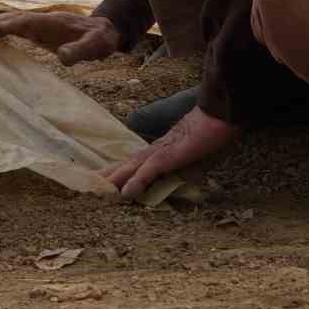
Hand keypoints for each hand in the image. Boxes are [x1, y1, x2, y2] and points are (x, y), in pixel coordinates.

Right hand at [0, 11, 121, 65]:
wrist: (105, 30)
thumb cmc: (100, 40)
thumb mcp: (96, 46)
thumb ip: (80, 51)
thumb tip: (62, 57)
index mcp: (54, 23)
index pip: (28, 22)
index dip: (10, 25)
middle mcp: (45, 21)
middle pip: (17, 18)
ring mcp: (42, 25)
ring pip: (16, 21)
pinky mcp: (42, 31)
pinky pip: (20, 28)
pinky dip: (5, 28)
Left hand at [105, 106, 240, 200]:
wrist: (219, 116)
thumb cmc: (211, 133)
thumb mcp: (198, 155)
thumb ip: (190, 167)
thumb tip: (189, 177)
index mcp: (162, 149)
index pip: (135, 162)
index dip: (120, 170)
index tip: (105, 178)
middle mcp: (156, 150)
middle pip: (127, 164)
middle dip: (108, 175)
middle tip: (88, 184)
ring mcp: (161, 152)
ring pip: (132, 167)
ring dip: (114, 179)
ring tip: (97, 189)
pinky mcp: (169, 155)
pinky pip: (149, 170)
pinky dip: (136, 181)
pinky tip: (125, 193)